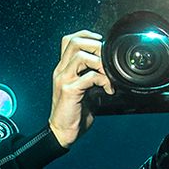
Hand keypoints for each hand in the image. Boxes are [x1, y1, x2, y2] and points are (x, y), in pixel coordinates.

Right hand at [48, 30, 112, 146]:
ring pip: (81, 55)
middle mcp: (60, 70)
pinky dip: (103, 80)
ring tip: (108, 74)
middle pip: (74, 42)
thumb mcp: (82, 89)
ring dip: (100, 62)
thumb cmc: (73, 113)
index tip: (101, 43)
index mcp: (63, 68)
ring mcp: (63, 79)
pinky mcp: (69, 91)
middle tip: (108, 59)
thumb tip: (108, 69)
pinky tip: (108, 89)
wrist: (61, 132)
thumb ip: (89, 77)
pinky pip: (89, 76)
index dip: (86, 35)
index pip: (69, 40)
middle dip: (96, 46)